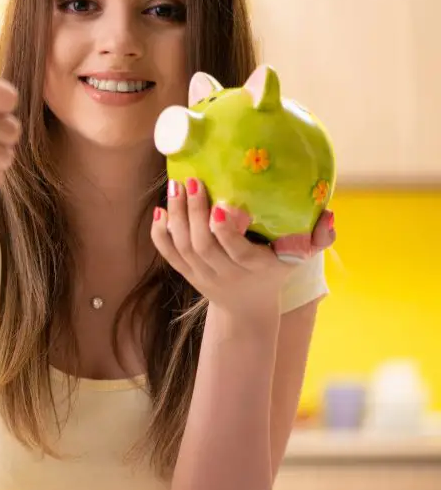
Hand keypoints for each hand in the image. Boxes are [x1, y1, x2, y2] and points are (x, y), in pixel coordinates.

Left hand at [150, 177, 335, 321]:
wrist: (248, 308)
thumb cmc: (275, 272)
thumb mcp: (300, 258)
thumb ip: (319, 237)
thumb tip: (329, 214)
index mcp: (254, 267)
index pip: (236, 252)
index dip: (225, 232)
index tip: (220, 206)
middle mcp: (225, 274)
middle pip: (203, 246)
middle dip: (193, 213)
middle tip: (190, 181)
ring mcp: (202, 275)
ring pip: (183, 247)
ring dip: (176, 216)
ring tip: (175, 187)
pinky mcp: (186, 273)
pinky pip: (169, 254)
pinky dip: (161, 233)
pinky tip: (161, 211)